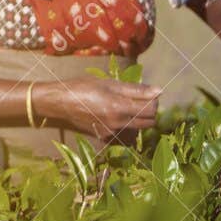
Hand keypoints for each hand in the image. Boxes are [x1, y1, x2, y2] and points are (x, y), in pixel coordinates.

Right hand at [37, 79, 161, 139]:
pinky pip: (124, 135)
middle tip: (140, 100)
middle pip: (149, 123)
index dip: (155, 101)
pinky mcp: (104, 137)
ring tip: (126, 108)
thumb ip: (136, 89)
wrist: (60, 103)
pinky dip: (126, 127)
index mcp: (119, 107)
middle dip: (149, 112)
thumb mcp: (110, 83)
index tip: (148, 94)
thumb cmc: (83, 87)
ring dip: (138, 120)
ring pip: (138, 130)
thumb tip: (160, 91)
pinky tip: (116, 117)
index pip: (152, 110)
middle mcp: (117, 123)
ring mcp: (111, 133)